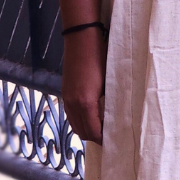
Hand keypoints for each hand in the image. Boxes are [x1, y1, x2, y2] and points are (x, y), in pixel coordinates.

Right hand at [61, 28, 105, 144]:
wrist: (81, 38)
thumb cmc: (100, 56)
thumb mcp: (109, 81)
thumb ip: (109, 102)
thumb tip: (114, 117)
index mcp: (86, 102)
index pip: (94, 132)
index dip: (103, 139)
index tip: (115, 141)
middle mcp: (73, 103)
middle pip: (82, 132)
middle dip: (95, 138)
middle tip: (109, 137)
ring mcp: (67, 98)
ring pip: (74, 125)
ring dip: (86, 130)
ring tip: (101, 130)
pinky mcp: (65, 92)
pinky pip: (70, 115)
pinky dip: (79, 121)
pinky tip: (90, 117)